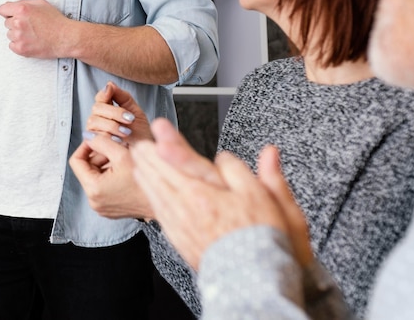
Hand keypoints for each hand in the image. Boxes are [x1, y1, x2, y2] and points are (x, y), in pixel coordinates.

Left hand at [0, 0, 69, 57]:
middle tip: (29, 25)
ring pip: (9, 34)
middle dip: (15, 23)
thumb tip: (10, 5)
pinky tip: (30, 41)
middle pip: (6, 23)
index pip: (2, 9)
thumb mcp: (41, 4)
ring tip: (32, 34)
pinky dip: (19, 44)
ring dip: (18, 34)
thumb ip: (24, 2)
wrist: (66, 38)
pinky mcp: (20, 48)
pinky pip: (11, 45)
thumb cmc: (56, 21)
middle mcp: (18, 22)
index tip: (12, 15)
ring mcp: (18, 36)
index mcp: (22, 9)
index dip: (8, 12)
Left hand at [69, 133, 153, 219]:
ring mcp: (102, 207)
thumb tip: (88, 135)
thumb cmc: (148, 180)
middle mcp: (94, 202)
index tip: (97, 139)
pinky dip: (111, 176)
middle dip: (99, 155)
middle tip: (116, 148)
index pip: (76, 161)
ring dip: (106, 165)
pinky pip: (103, 188)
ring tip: (123, 158)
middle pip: (86, 169)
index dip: (85, 146)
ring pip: (95, 177)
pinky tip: (125, 171)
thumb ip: (102, 141)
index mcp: (94, 189)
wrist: (165, 200)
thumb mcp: (123, 154)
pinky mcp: (110, 209)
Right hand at [86, 82, 153, 144]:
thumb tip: (109, 84)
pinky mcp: (93, 146)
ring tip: (127, 132)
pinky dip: (108, 137)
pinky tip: (119, 140)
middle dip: (114, 113)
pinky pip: (95, 137)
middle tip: (130, 119)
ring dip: (112, 125)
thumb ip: (123, 97)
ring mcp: (95, 132)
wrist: (145, 154)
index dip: (105, 93)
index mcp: (109, 109)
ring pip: (94, 121)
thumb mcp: (136, 112)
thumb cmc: (141, 135)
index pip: (100, 96)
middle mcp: (99, 119)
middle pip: (97, 108)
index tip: (112, 93)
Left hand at [131, 119, 312, 269]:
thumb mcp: (275, 205)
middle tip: (140, 141)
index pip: (186, 160)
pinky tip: (148, 188)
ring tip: (138, 158)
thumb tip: (269, 152)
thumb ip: (268, 176)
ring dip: (145, 172)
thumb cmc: (266, 243)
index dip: (171, 141)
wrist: (257, 285)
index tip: (160, 127)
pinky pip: (159, 212)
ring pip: (157, 192)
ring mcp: (183, 225)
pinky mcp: (181, 240)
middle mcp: (192, 209)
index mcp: (212, 196)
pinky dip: (150, 196)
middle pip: (164, 175)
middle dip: (150, 155)